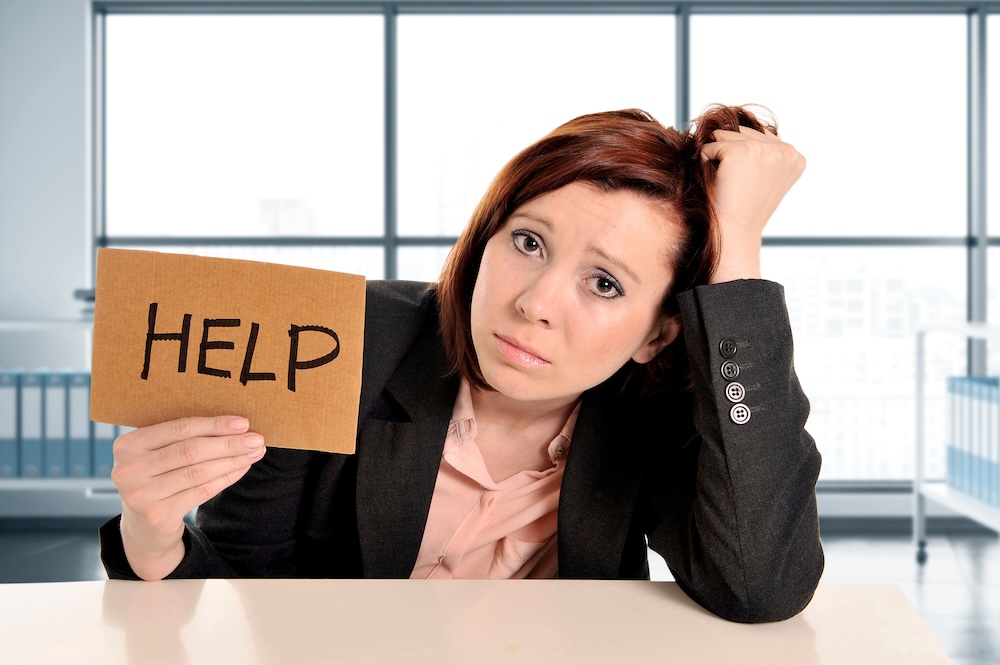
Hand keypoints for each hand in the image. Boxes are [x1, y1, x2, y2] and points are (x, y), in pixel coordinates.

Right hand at [111, 415, 265, 579]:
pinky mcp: (157, 515)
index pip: (179, 429)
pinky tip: (242, 469)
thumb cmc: (159, 480)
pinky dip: (226, 478)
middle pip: (190, 451)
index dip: (214, 425)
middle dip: (228, 443)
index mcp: (128, 445)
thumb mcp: (158, 456)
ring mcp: (140, 494)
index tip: (243, 423)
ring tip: (254, 453)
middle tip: (256, 439)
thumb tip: (236, 425)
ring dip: (232, 460)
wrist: (145, 529)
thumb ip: (184, 439)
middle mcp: (128, 469)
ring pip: (198, 472)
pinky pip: (201, 491)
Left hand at [700, 126, 805, 283]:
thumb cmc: (745, 210)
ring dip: (718, 158)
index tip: (746, 184)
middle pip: (744, 133)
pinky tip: (718, 182)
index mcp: (796, 158)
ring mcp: (765, 149)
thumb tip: (733, 127)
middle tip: (734, 185)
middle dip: (730, 154)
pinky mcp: (741, 150)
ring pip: (726, 137)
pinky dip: (706, 162)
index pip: (761, 137)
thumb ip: (764, 153)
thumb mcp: (765, 179)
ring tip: (727, 183)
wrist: (734, 232)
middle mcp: (786, 150)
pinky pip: (710, 146)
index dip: (744, 158)